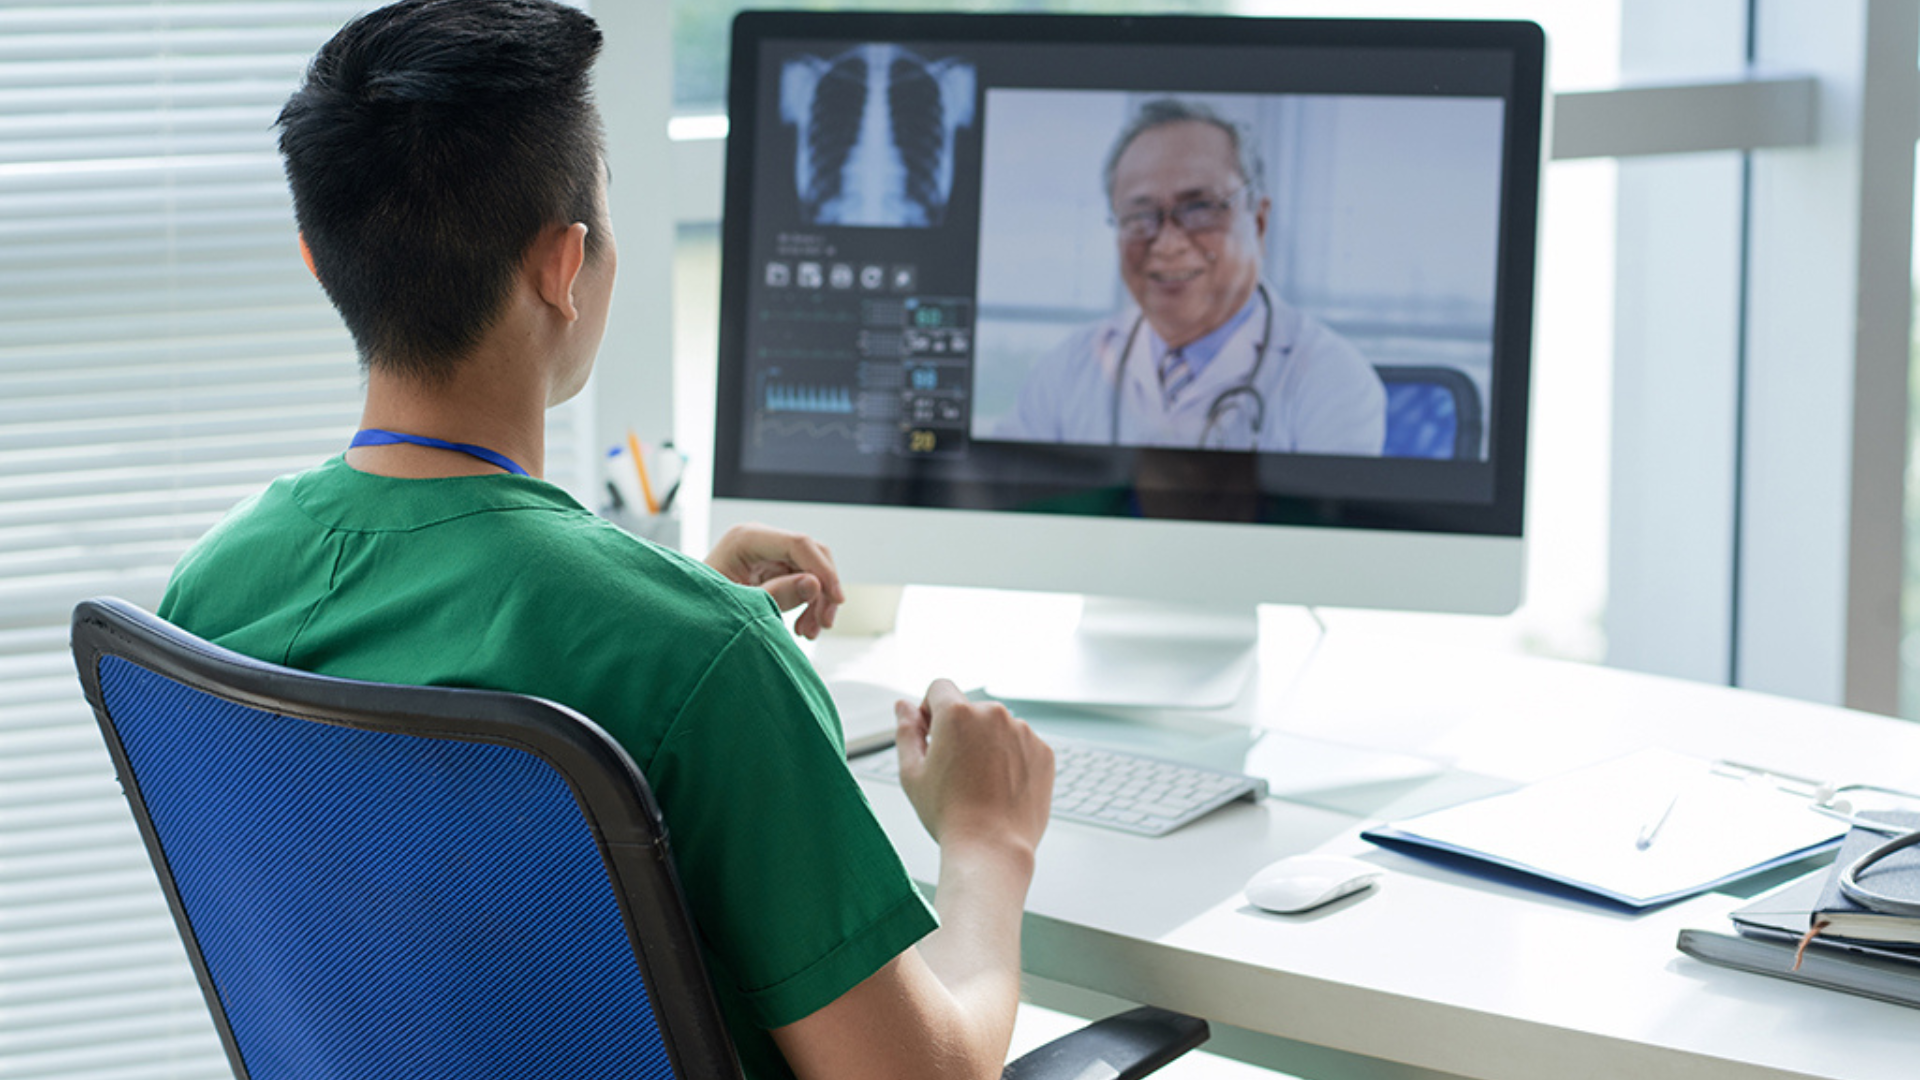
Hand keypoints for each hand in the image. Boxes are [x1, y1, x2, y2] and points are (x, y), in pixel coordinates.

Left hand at [705, 523, 843, 638]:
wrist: (684, 623)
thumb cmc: (700, 611)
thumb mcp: (739, 607)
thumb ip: (777, 595)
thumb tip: (815, 585)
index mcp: (745, 539)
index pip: (798, 544)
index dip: (823, 571)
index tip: (837, 600)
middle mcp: (759, 540)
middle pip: (810, 555)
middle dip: (823, 589)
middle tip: (823, 624)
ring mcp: (766, 554)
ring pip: (811, 570)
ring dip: (817, 601)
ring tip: (808, 632)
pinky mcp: (770, 570)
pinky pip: (802, 582)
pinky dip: (807, 604)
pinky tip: (802, 628)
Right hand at [894, 680, 1053, 858]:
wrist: (992, 848)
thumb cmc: (949, 815)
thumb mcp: (912, 772)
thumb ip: (906, 731)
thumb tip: (903, 706)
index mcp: (958, 713)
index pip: (939, 688)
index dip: (931, 710)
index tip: (933, 737)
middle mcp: (994, 714)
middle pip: (971, 709)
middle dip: (962, 731)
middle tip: (956, 772)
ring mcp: (1024, 732)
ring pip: (998, 728)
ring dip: (989, 745)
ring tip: (981, 785)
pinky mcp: (1044, 752)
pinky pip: (1022, 745)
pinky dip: (1013, 760)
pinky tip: (1001, 789)